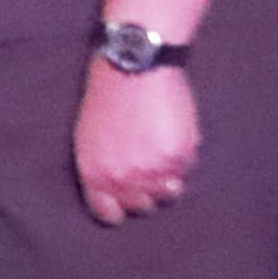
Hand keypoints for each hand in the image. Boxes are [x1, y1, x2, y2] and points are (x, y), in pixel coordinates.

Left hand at [72, 59, 197, 224]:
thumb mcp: (90, 136)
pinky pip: (187, 168)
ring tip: (163, 148)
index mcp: (95, 174)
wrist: (134, 65)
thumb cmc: (108, 95)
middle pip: (143, 207)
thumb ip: (103, 169)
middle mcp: (122, 179)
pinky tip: (174, 130)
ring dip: (170, 175)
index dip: (121, 207)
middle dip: (148, 190)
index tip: (129, 198)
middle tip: (150, 165)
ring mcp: (152, 171)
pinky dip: (184, 154)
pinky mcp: (178, 157)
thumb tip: (120, 191)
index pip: (108, 213)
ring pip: (170, 192)